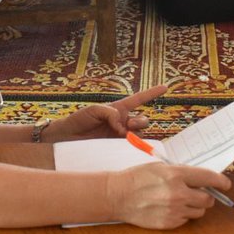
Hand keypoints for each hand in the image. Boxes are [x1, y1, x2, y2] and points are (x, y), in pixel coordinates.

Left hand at [41, 84, 167, 141]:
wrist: (67, 138)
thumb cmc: (79, 120)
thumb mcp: (93, 110)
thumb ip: (109, 113)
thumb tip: (122, 125)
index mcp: (118, 109)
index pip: (139, 99)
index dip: (152, 93)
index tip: (166, 87)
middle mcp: (123, 122)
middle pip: (143, 120)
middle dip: (140, 122)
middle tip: (128, 126)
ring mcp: (121, 136)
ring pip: (139, 133)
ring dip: (135, 133)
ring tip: (123, 135)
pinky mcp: (117, 147)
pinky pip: (131, 146)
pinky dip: (132, 144)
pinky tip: (126, 143)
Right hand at [108, 163, 230, 228]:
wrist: (117, 196)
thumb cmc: (138, 178)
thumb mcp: (160, 167)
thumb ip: (182, 173)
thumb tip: (203, 180)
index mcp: (176, 175)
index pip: (208, 178)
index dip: (221, 181)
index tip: (225, 184)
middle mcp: (177, 193)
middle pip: (207, 199)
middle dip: (206, 196)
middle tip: (198, 193)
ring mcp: (173, 210)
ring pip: (199, 211)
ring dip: (194, 206)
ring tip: (179, 200)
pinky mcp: (169, 223)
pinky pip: (186, 220)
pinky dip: (183, 215)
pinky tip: (169, 208)